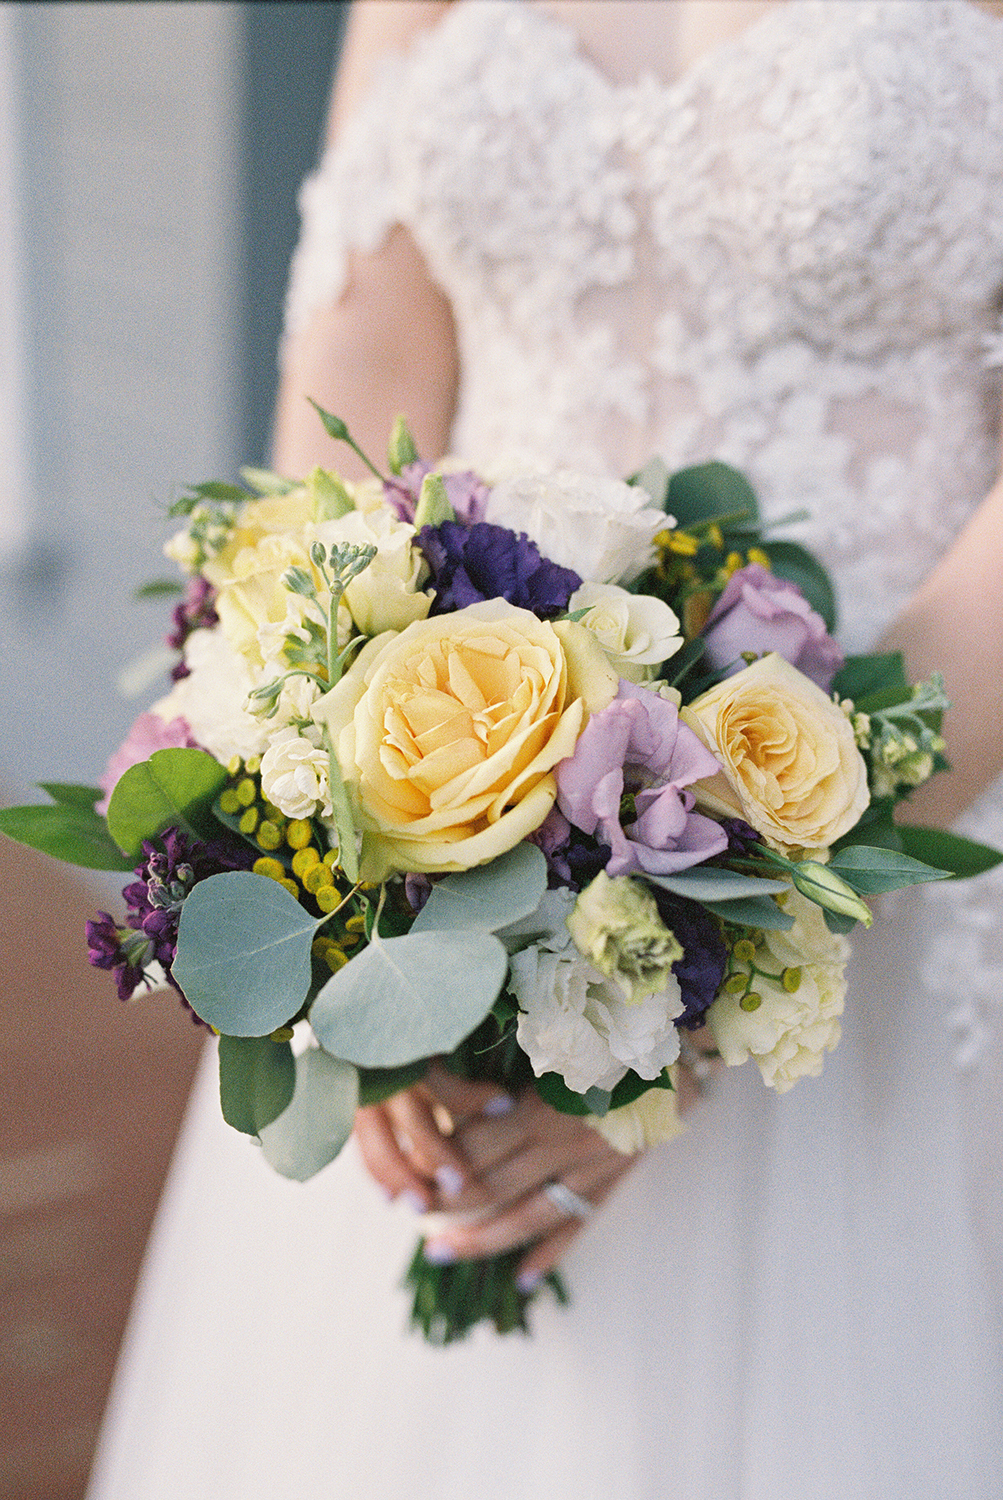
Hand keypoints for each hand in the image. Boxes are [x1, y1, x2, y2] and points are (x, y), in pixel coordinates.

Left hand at [354, 1033, 720, 1287]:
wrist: (689, 1038)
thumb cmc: (614, 1021)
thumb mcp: (557, 1033)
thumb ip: (513, 1062)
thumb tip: (458, 1082)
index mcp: (540, 1102)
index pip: (472, 1143)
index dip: (435, 1160)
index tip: (405, 1167)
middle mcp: (560, 1141)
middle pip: (490, 1185)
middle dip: (446, 1208)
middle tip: (411, 1220)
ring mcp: (591, 1166)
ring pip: (527, 1214)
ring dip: (482, 1239)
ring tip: (441, 1253)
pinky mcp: (617, 1176)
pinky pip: (578, 1221)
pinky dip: (551, 1251)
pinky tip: (524, 1275)